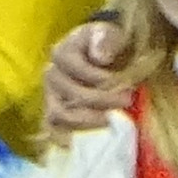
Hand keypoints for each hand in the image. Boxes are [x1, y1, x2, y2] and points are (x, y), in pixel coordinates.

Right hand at [41, 18, 136, 139]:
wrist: (100, 52)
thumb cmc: (105, 43)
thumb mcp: (109, 33)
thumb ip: (106, 39)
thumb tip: (101, 57)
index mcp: (62, 52)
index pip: (76, 69)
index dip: (100, 78)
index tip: (126, 85)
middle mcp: (51, 73)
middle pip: (70, 93)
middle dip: (100, 100)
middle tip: (127, 102)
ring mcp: (50, 95)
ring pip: (59, 114)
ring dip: (85, 120)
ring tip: (110, 122)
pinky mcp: (54, 111)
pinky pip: (52, 128)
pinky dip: (62, 137)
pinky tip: (76, 143)